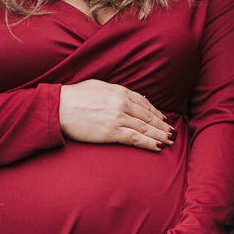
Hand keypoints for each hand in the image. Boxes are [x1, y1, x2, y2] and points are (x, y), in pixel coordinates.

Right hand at [58, 80, 174, 151]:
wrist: (59, 107)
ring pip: (145, 128)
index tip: (163, 119)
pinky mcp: (111, 132)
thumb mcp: (99, 87)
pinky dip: (148, 142)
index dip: (156, 112)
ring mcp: (117, 118)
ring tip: (171, 140)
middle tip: (173, 132)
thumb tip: (131, 97)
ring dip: (160, 134)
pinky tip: (158, 146)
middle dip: (162, 125)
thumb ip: (116, 92)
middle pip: (148, 116)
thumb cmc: (75, 96)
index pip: (144, 103)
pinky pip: (135, 138)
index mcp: (119, 91)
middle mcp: (122, 104)